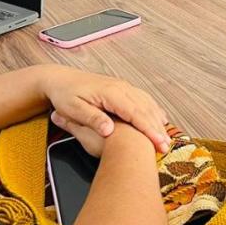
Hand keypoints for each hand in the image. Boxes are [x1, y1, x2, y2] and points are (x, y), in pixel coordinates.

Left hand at [40, 66, 169, 152]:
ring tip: (165, 138)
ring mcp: (123, 87)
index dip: (148, 129)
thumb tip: (108, 129)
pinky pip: (143, 98)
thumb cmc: (65, 94)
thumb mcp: (73, 108)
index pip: (135, 113)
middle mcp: (120, 88)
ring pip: (147, 103)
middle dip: (157, 129)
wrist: (60, 77)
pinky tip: (159, 119)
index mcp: (110, 93)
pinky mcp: (122, 88)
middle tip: (166, 147)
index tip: (158, 143)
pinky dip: (153, 110)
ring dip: (157, 121)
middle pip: (145, 109)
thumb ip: (92, 118)